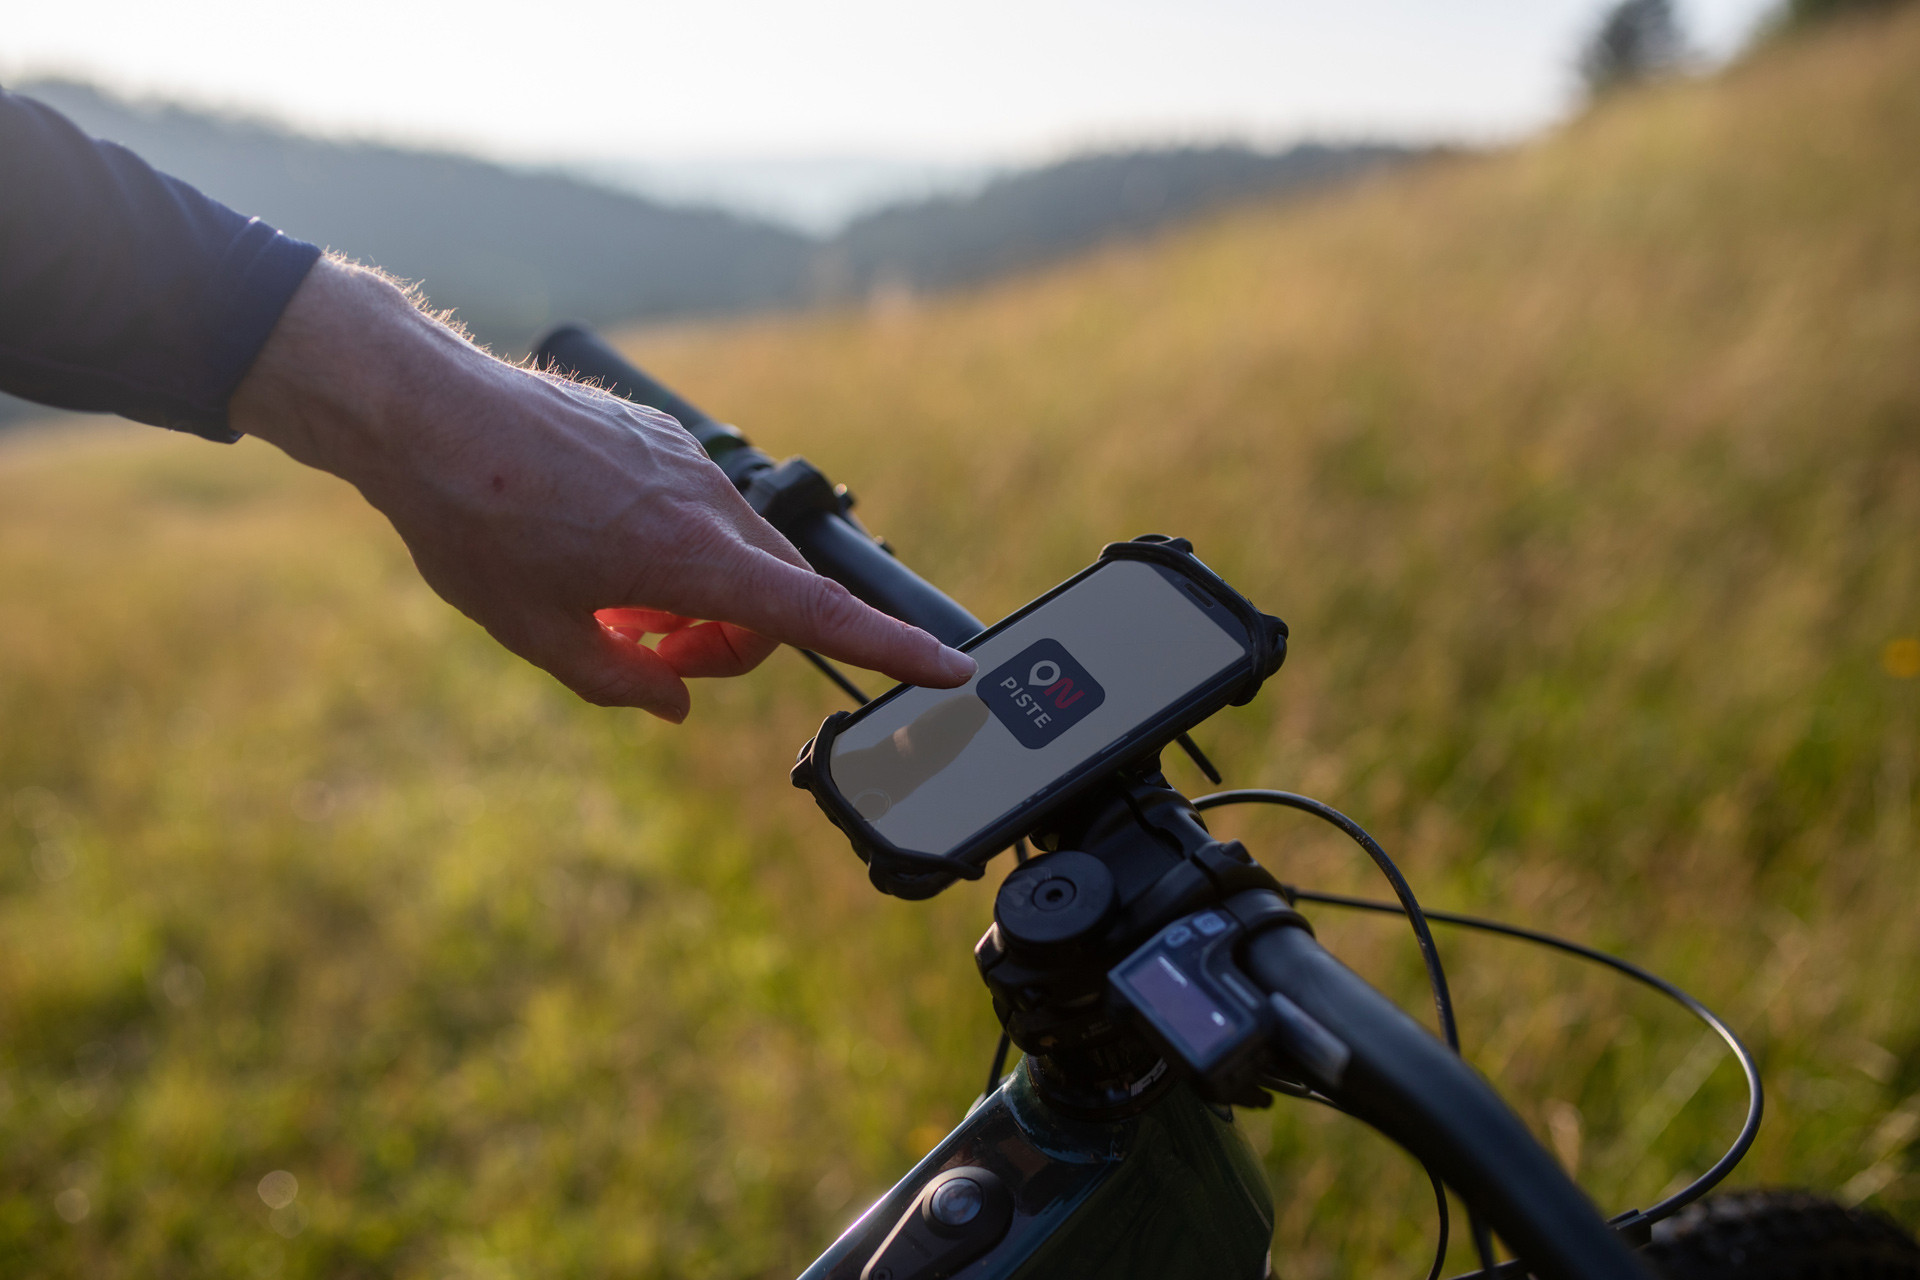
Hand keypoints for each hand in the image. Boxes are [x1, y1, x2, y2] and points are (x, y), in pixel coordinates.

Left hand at [230, 258, 974, 720]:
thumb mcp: (533, 631)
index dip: (892, 651)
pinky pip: (702, 512)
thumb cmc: (471, 520)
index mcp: (689, 557)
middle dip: (731, 646)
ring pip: (740, 555)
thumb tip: (673, 702)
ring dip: (697, 600)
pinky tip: (596, 552)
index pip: (818, 615)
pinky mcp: (662, 439)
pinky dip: (675, 552)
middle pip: (776, 599)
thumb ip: (619, 682)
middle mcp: (706, 503)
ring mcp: (688, 464)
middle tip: (649, 659)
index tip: (953, 670)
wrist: (423, 408)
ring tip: (606, 604)